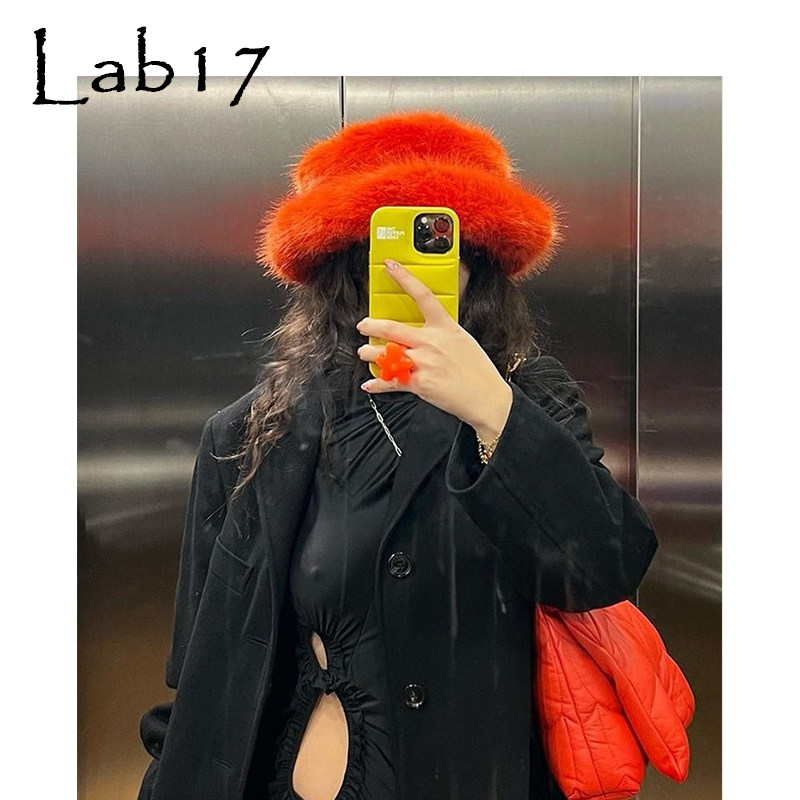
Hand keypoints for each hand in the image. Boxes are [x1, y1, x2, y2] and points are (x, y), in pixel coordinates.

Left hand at [356, 259, 512, 441]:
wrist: (487, 397)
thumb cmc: (477, 371)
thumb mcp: (462, 340)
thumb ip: (441, 332)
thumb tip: (423, 330)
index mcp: (445, 327)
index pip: (423, 295)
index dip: (404, 278)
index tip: (391, 266)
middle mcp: (431, 342)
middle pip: (391, 328)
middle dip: (371, 325)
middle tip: (363, 325)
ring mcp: (424, 363)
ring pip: (385, 354)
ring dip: (370, 353)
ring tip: (365, 353)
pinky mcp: (420, 384)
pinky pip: (391, 381)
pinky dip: (377, 384)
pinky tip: (370, 384)